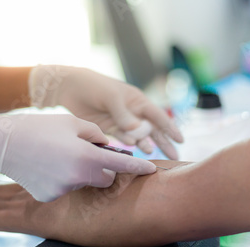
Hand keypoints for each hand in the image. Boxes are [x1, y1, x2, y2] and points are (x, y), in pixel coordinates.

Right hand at [0, 113, 155, 201]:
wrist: (3, 143)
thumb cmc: (41, 127)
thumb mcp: (73, 123)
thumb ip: (96, 135)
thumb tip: (107, 146)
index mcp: (87, 157)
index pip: (122, 166)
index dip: (139, 167)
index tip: (152, 170)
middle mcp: (78, 178)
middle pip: (105, 179)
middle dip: (104, 170)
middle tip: (88, 155)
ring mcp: (63, 190)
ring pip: (84, 184)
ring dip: (81, 173)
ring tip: (59, 157)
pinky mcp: (49, 197)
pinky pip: (66, 188)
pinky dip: (63, 180)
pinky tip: (47, 168)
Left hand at [29, 65, 183, 159]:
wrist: (69, 88)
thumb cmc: (94, 86)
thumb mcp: (111, 98)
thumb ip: (124, 116)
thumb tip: (138, 133)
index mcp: (138, 101)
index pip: (158, 116)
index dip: (170, 128)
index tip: (180, 140)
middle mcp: (133, 113)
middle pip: (152, 130)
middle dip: (164, 142)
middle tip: (175, 157)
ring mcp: (122, 122)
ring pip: (139, 137)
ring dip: (147, 146)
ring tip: (154, 156)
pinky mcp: (109, 130)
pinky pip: (123, 140)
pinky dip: (129, 145)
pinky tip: (135, 149)